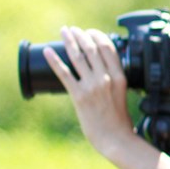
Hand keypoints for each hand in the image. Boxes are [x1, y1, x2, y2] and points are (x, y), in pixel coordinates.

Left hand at [43, 26, 134, 157]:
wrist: (114, 138)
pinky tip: (47, 51)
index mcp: (120, 77)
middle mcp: (106, 78)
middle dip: (80, 35)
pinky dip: (54, 60)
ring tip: (64, 32)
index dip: (97, 36)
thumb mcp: (122, 94)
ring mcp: (92, 87)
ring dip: (69, 41)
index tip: (90, 31)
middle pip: (91, 49)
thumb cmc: (119, 120)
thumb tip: (101, 69)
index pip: (108, 48)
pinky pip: (64, 73)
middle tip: (72, 29)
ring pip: (78, 57)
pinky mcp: (78, 96)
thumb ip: (113, 80)